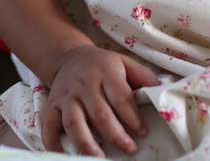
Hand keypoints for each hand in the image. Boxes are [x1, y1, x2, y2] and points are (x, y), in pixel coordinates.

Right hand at [42, 45, 159, 157]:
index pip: (120, 97)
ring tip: (99, 157)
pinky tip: (63, 155)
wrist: (69, 57)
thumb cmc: (102, 66)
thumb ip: (143, 77)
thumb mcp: (124, 63)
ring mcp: (66, 96)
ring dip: (86, 142)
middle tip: (129, 149)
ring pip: (74, 121)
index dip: (133, 116)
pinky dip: (53, 142)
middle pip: (99, 112)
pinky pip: (48, 125)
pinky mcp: (52, 106)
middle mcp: (84, 85)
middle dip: (115, 134)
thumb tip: (161, 91)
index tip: (143, 132)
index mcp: (105, 73)